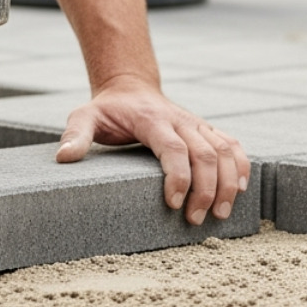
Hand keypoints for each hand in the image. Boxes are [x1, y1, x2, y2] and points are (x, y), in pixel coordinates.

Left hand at [55, 78, 248, 225]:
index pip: (174, 148)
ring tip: (222, 213)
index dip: (178, 176)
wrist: (130, 87)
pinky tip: (241, 189)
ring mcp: (196, 124)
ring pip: (225, 150)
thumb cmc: (107, 109)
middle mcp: (180, 120)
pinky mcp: (206, 130)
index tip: (173, 204)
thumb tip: (64, 157)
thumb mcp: (85, 116)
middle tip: (196, 220)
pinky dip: (242, 165)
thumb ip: (76, 135)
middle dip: (207, 189)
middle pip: (205, 154)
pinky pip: (232, 144)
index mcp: (152, 120)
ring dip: (229, 182)